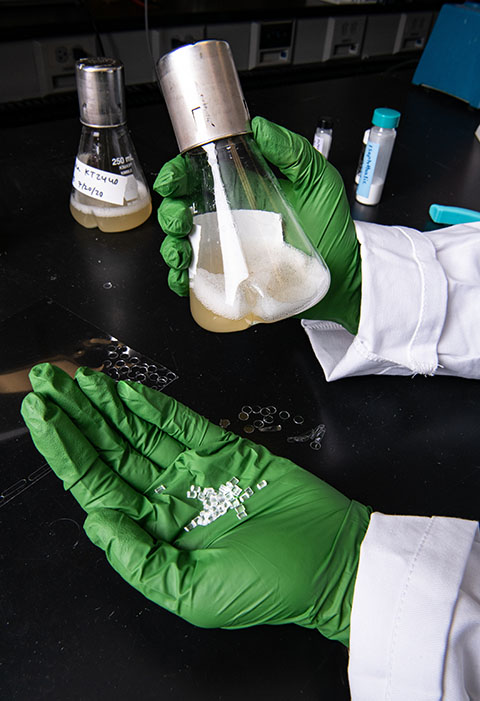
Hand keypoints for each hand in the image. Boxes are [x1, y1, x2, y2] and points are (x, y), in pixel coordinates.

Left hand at [21, 363, 369, 643]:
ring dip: (108, 405)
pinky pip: (181, 422)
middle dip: (78, 417)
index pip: (97, 485)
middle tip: (48, 384)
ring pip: (139, 431)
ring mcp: (194, 471)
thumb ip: (139, 559)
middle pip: (111, 450)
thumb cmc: (269, 587)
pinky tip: (128, 391)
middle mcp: (168, 497)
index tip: (42, 418)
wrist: (330, 561)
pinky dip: (154, 406)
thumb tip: (96, 520)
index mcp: (155, 532)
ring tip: (78, 379)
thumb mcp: (193, 594)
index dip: (67, 450)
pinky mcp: (224, 450)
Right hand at [155, 116, 360, 333]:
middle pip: (183, 210)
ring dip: (171, 247)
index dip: (178, 174)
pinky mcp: (231, 280)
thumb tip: (259, 127)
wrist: (343, 272)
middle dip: (170, 213)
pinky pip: (197, 281)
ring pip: (183, 245)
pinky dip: (181, 281)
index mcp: (242, 190)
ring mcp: (228, 251)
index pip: (199, 176)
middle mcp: (230, 219)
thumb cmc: (330, 226)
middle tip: (180, 219)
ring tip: (182, 252)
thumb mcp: (316, 179)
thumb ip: (290, 151)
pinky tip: (184, 281)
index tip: (174, 179)